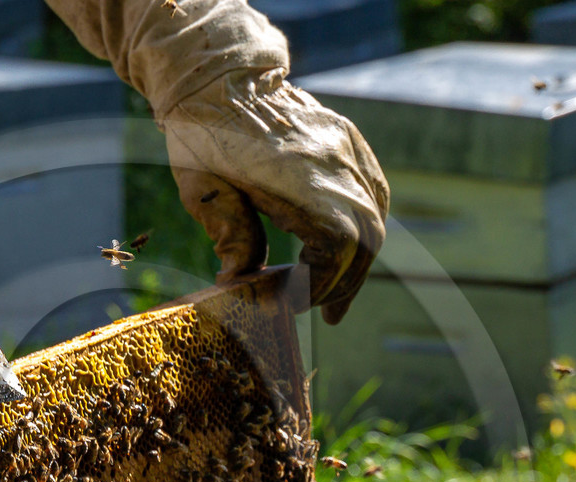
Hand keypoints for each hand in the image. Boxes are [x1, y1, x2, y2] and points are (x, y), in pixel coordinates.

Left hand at [162, 68, 389, 324]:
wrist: (218, 73)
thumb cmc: (200, 133)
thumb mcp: (200, 188)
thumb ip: (229, 234)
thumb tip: (239, 282)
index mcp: (296, 173)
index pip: (338, 244)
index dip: (322, 282)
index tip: (294, 301)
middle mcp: (332, 158)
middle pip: (365, 237)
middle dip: (345, 282)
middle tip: (324, 313)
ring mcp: (345, 145)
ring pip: (375, 216)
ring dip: (359, 261)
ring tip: (337, 294)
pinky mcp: (347, 138)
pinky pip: (374, 191)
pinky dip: (366, 226)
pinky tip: (349, 250)